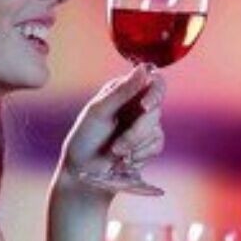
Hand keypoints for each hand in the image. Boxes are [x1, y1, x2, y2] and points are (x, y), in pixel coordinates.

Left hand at [55, 65, 165, 200]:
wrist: (84, 172)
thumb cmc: (85, 139)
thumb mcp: (99, 112)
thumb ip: (123, 91)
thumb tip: (144, 68)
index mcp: (124, 91)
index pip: (153, 81)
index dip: (155, 92)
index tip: (145, 106)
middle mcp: (137, 105)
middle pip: (156, 109)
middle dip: (137, 132)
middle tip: (118, 147)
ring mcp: (144, 124)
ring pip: (156, 129)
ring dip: (134, 146)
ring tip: (115, 154)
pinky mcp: (149, 144)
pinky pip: (157, 145)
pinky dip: (140, 155)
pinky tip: (124, 160)